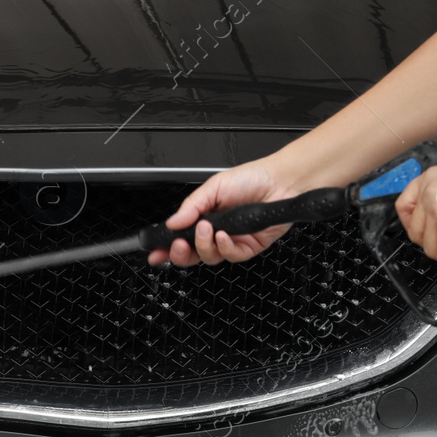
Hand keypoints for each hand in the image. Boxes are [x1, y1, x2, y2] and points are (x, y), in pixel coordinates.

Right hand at [147, 160, 298, 266]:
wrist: (280, 181)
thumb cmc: (251, 178)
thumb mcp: (213, 187)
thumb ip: (191, 207)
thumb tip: (172, 222)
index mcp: (204, 217)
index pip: (181, 238)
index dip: (167, 248)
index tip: (155, 253)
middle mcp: (216, 232)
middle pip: (192, 255)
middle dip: (181, 253)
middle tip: (179, 245)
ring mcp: (232, 241)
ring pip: (210, 257)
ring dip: (205, 245)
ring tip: (208, 229)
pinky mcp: (249, 247)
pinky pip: (231, 256)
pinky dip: (225, 247)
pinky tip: (225, 235)